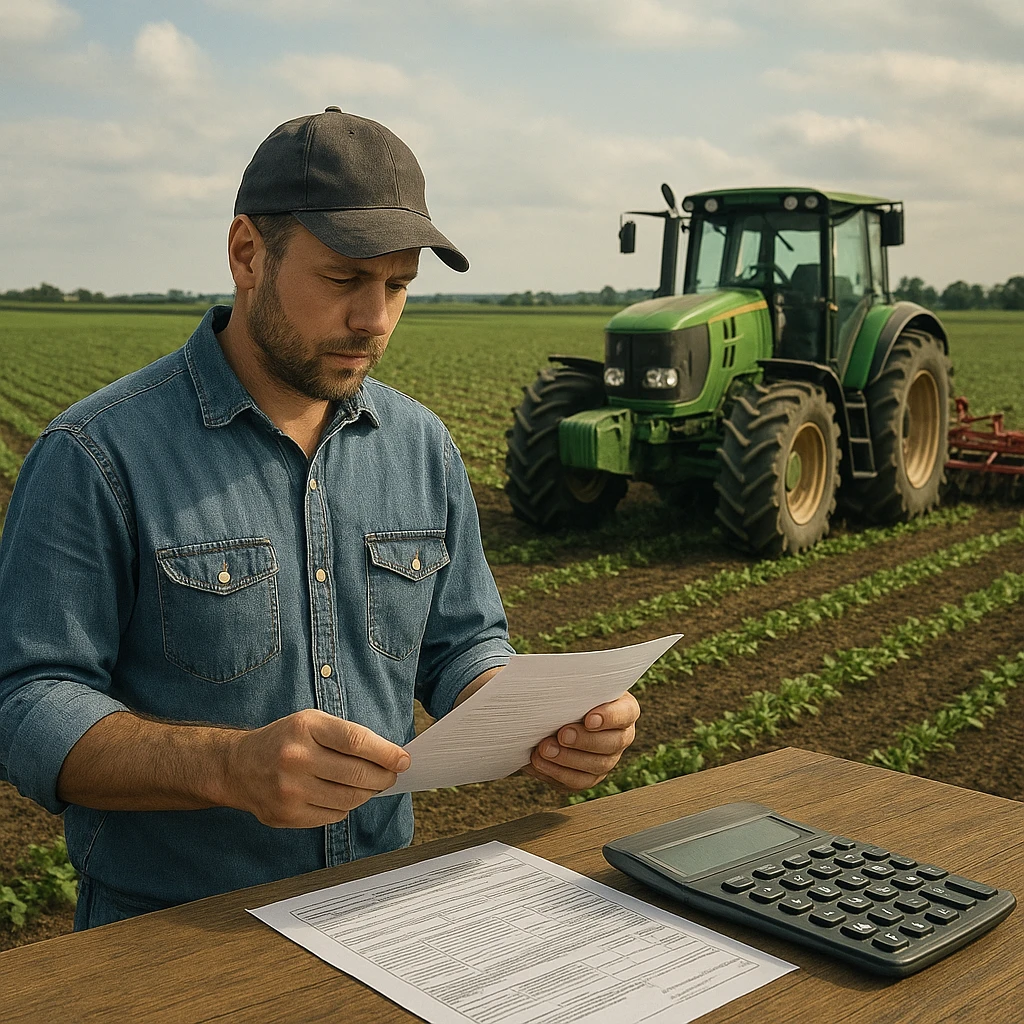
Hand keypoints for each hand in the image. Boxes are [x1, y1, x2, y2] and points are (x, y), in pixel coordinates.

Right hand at [223, 709, 409, 827]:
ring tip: (369, 785)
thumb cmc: (284, 740)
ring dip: (368, 794)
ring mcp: (290, 790)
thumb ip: (347, 736)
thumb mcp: (311, 722)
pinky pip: (333, 815)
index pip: (356, 741)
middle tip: (391, 776)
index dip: (386, 753)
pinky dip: (346, 806)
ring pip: (349, 799)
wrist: (237, 766)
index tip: (403, 760)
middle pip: (357, 774)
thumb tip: (390, 757)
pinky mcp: (287, 815)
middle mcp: (295, 758)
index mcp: (305, 728)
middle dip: (384, 777)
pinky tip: (342, 795)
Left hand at [522, 693, 639, 792]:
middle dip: (584, 740)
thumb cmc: (564, 693)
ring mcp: (606, 759)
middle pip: (612, 744)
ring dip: (568, 759)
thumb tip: (546, 681)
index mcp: (623, 708)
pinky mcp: (588, 776)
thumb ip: (568, 682)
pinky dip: (556, 773)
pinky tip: (539, 762)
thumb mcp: (568, 683)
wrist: (549, 715)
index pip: (626, 713)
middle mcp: (620, 736)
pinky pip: (577, 781)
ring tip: (544, 750)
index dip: (610, 717)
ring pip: (596, 766)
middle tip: (561, 734)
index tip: (589, 718)